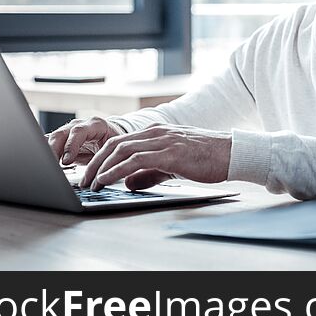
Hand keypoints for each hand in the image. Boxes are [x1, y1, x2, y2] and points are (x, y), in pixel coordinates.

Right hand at [47, 116, 123, 165]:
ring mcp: (69, 130)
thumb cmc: (113, 145)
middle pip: (61, 134)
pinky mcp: (62, 138)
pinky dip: (46, 153)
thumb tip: (98, 174)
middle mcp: (80, 124)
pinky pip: (51, 143)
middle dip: (53, 150)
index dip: (71, 146)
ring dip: (48, 152)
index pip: (79, 132)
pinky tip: (45, 163)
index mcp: (95, 125)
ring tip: (46, 166)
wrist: (112, 138)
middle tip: (51, 165)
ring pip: (52, 138)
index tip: (66, 161)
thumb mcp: (112, 150)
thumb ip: (104, 158)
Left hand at [79, 124, 231, 190]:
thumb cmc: (207, 158)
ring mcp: (163, 141)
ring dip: (102, 168)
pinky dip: (117, 170)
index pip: (120, 142)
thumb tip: (128, 182)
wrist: (232, 153)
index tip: (90, 172)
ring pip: (122, 150)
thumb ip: (149, 172)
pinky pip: (136, 160)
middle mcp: (157, 132)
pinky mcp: (170, 153)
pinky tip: (108, 180)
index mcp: (157, 132)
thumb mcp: (173, 165)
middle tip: (83, 180)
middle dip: (95, 163)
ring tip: (91, 183)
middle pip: (115, 144)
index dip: (101, 157)